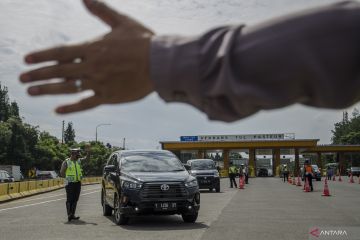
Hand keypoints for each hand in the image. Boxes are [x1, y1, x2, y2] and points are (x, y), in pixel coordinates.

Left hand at [20, 0, 153, 113]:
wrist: (161, 62)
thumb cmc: (143, 41)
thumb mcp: (122, 21)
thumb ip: (101, 10)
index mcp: (93, 48)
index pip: (61, 52)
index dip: (42, 56)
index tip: (26, 60)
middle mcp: (93, 66)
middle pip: (59, 71)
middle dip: (38, 74)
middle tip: (22, 79)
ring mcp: (100, 83)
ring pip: (68, 88)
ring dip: (48, 90)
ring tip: (31, 92)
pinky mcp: (109, 96)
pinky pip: (86, 103)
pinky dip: (71, 107)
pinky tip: (57, 109)